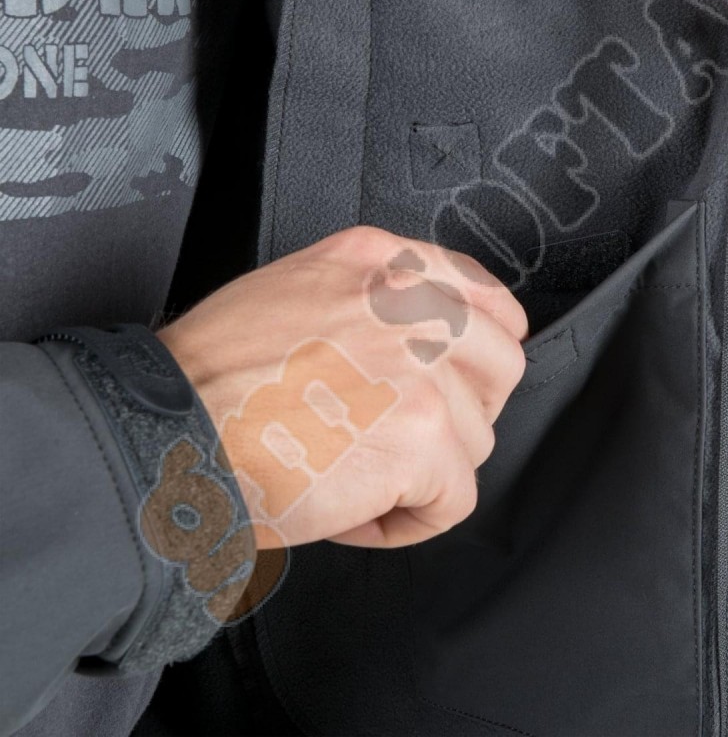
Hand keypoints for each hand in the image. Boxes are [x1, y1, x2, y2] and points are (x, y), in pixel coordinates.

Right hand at [157, 227, 526, 548]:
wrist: (169, 430)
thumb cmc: (210, 377)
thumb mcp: (296, 294)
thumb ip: (369, 305)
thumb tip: (419, 348)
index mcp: (381, 264)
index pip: (483, 295)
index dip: (484, 348)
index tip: (470, 377)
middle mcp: (411, 303)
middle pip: (499, 365)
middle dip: (464, 413)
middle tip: (412, 439)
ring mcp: (423, 367)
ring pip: (476, 438)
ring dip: (425, 471)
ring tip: (358, 477)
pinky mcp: (421, 434)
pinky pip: (456, 500)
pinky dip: (411, 522)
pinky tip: (359, 513)